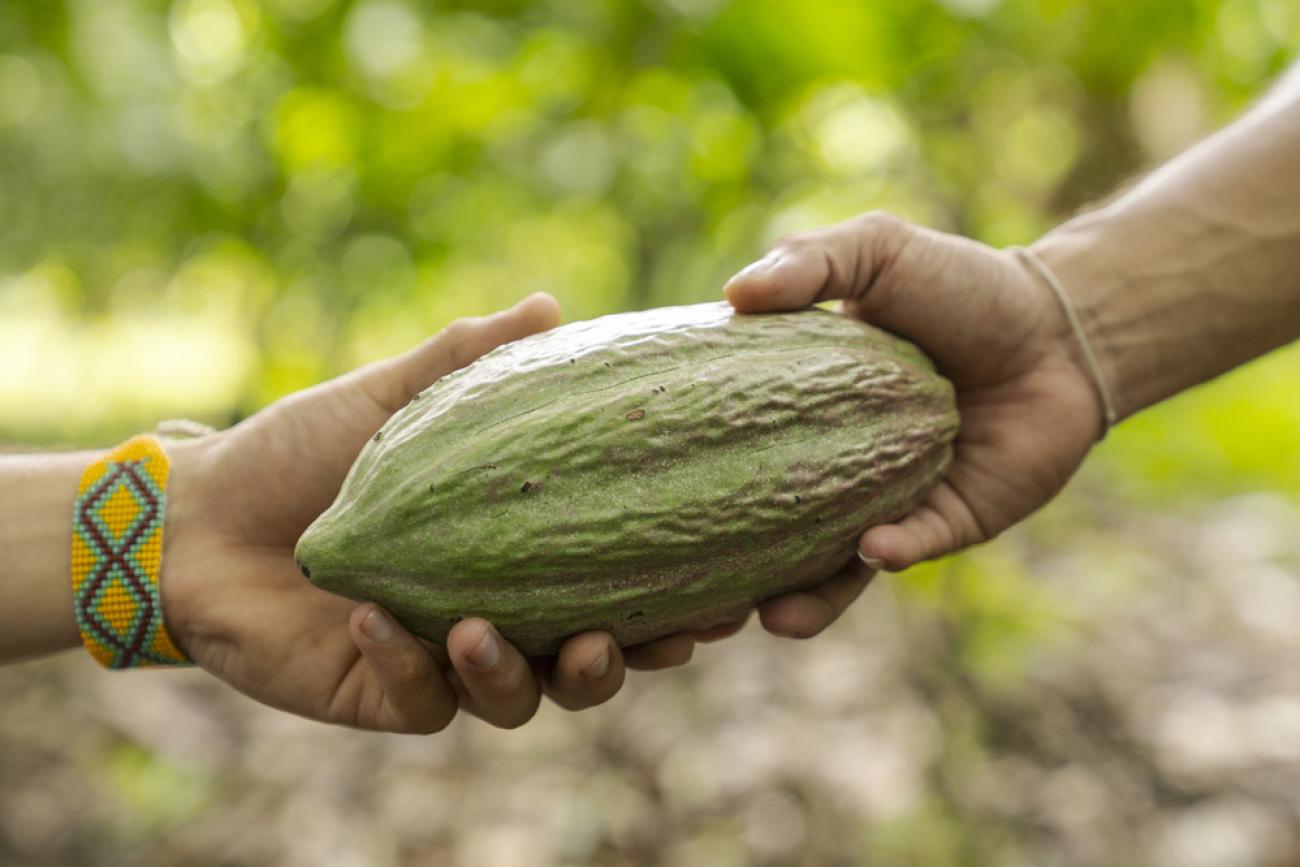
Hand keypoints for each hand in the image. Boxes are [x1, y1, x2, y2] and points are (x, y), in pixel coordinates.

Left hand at [159, 294, 696, 732]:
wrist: (205, 514)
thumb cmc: (304, 449)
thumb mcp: (393, 396)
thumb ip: (468, 358)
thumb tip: (551, 305)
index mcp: (519, 554)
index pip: (617, 581)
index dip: (675, 594)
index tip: (723, 585)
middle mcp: (500, 613)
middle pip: (592, 663)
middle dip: (629, 660)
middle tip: (654, 640)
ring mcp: (445, 663)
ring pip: (521, 699)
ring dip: (520, 676)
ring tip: (486, 634)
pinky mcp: (387, 696)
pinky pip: (425, 701)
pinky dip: (411, 666)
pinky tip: (381, 624)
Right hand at [723, 212, 1102, 632]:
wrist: (1058, 325)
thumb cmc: (959, 285)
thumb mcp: (876, 253)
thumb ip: (809, 263)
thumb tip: (730, 295)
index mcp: (799, 412)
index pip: (732, 449)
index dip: (690, 474)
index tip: (644, 490)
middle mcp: (832, 470)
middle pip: (769, 531)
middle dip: (734, 573)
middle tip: (694, 601)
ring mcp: (886, 502)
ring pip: (837, 568)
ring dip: (807, 598)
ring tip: (774, 615)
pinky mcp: (945, 524)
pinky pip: (912, 546)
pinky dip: (891, 551)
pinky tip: (871, 549)